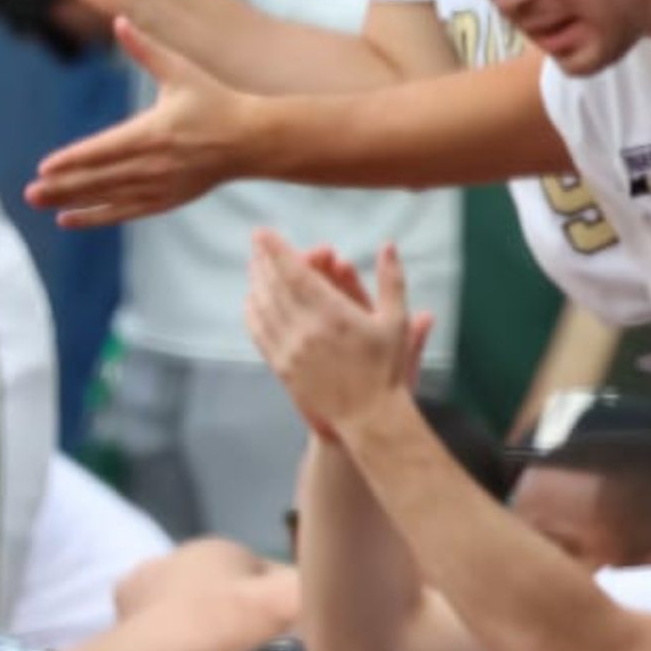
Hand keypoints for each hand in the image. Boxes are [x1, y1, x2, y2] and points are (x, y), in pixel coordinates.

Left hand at [24, 17, 267, 227]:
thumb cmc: (215, 100)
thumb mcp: (181, 71)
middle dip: (63, 186)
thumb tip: (119, 21)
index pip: (105, 149)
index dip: (74, 159)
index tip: (45, 166)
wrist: (252, 139)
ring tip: (39, 203)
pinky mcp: (166, 200)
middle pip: (101, 178)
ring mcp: (161, 185)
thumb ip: (145, 49)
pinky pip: (124, 211)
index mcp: (155, 131)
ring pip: (108, 196)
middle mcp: (155, 163)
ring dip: (72, 201)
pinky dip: (96, 217)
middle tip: (30, 192)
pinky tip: (68, 219)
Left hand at [244, 233, 430, 442]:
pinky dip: (252, 311)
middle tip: (258, 242)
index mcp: (332, 314)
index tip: (263, 233)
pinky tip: (253, 300)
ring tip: (255, 265)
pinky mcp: (281, 367)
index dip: (276, 250)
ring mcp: (289, 350)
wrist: (367, 417)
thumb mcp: (397, 321)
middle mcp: (305, 330)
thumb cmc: (386, 369)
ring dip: (256, 282)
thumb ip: (392, 280)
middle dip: (262, 260)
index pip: (294, 274)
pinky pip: (259, 332)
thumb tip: (388, 245)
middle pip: (272, 286)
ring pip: (262, 308)